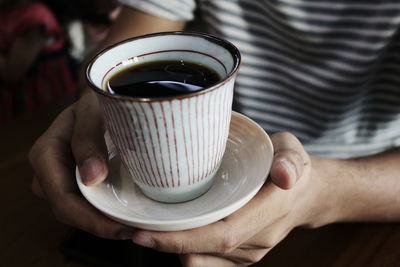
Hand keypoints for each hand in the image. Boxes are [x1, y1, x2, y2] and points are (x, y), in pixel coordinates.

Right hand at [29, 92, 135, 238]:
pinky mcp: (75, 182)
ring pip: (77, 213)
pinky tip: (127, 216)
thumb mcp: (93, 110)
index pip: (64, 199)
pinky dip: (104, 213)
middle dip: (100, 226)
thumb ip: (88, 138)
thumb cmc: (96, 101)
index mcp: (46, 154)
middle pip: (68, 212)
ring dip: (103, 223)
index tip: (123, 228)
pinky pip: (86, 204)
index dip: (92, 220)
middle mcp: (48, 172)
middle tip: (135, 232)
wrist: (100, 99)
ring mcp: (60, 179)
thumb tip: (91, 178)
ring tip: (135, 227)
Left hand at [129, 132, 330, 265]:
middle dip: (164, 245)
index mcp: (269, 214)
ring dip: (170, 249)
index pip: (222, 236)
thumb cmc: (293, 167)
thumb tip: (284, 175)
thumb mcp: (293, 151)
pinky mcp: (242, 255)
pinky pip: (206, 261)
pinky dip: (183, 250)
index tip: (145, 233)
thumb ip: (290, 160)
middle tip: (129, 229)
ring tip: (143, 228)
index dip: (182, 239)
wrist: (306, 193)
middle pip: (205, 252)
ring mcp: (250, 252)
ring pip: (201, 260)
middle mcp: (258, 240)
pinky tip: (167, 233)